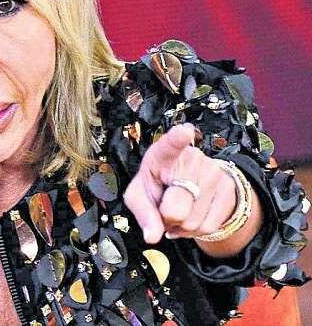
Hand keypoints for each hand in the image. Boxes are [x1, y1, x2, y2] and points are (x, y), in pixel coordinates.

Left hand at [123, 123, 236, 243]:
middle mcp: (192, 158)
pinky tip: (191, 217)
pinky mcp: (229, 188)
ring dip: (181, 227)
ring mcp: (213, 172)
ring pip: (193, 222)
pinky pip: (209, 227)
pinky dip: (196, 232)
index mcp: (164, 153)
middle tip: (164, 207)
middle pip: (176, 208)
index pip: (171, 144)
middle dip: (167, 218)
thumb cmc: (156, 186)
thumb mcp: (139, 196)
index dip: (177, 139)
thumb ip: (142, 213)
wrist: (185, 186)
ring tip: (178, 211)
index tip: (184, 132)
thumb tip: (152, 236)